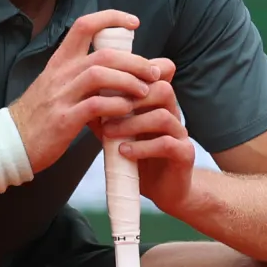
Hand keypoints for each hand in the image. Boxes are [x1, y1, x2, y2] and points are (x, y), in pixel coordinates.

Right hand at [8, 10, 170, 172]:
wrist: (10, 143)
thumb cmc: (40, 117)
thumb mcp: (58, 88)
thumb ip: (86, 78)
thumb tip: (121, 70)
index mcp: (59, 62)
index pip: (84, 26)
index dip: (111, 18)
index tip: (134, 23)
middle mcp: (60, 74)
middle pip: (102, 53)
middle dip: (134, 60)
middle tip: (154, 71)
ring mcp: (60, 96)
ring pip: (99, 74)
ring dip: (129, 81)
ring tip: (145, 92)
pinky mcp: (63, 120)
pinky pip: (95, 105)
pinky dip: (116, 105)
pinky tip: (127, 111)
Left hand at [97, 79, 194, 214]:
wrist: (164, 190)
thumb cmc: (140, 158)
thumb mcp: (119, 135)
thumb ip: (107, 117)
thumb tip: (82, 101)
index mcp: (159, 104)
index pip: (155, 76)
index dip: (133, 76)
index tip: (105, 87)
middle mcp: (173, 114)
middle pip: (163, 89)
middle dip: (131, 98)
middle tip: (104, 110)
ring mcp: (181, 133)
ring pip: (163, 116)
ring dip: (132, 124)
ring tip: (109, 134)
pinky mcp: (185, 154)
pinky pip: (167, 144)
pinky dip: (142, 147)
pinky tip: (124, 152)